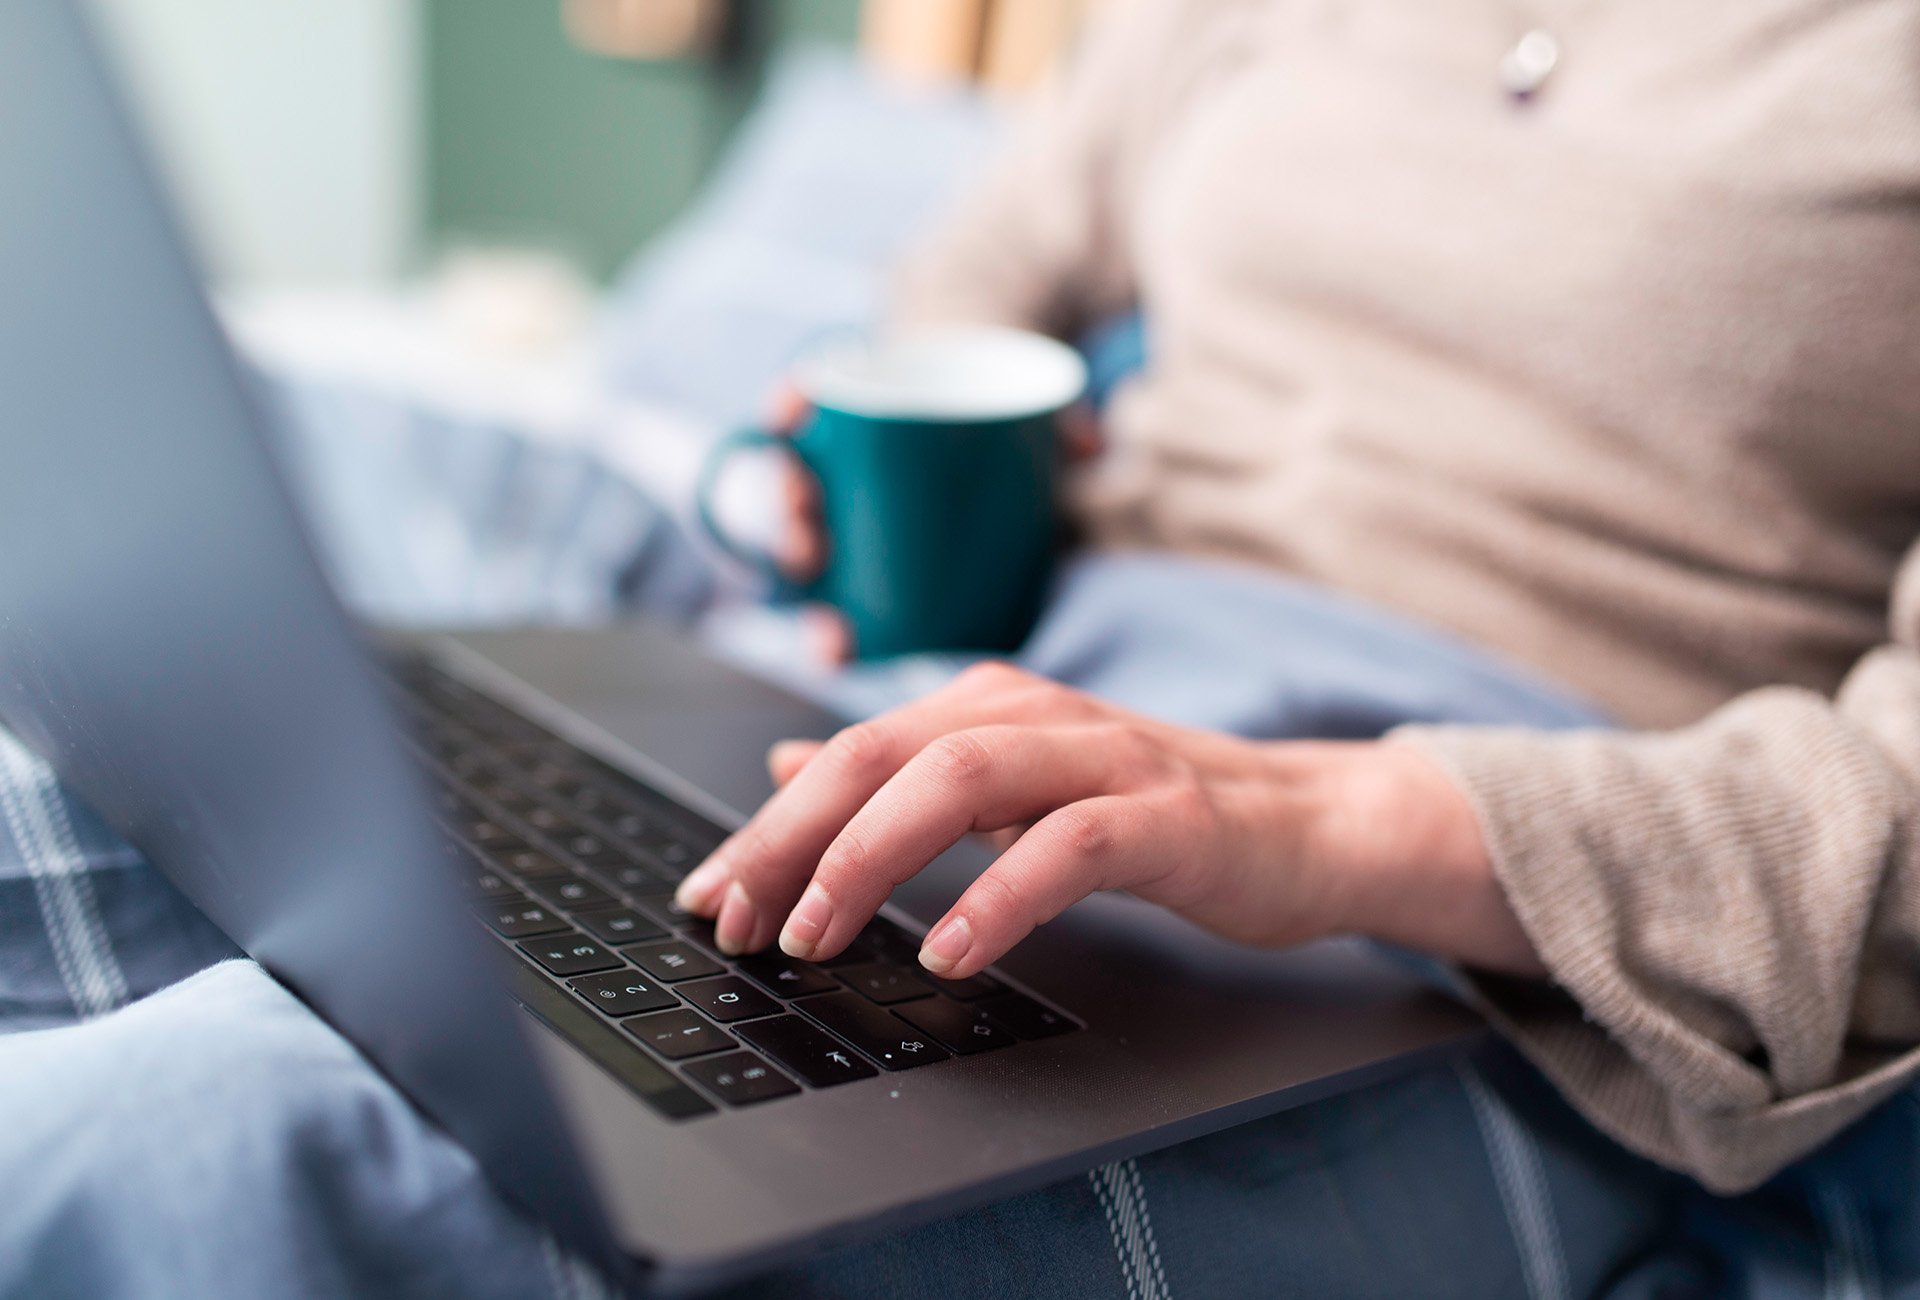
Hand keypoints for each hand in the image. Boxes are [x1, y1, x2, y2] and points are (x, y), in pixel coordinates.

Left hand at [673, 662, 1544, 978]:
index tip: (708, 897)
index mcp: (988, 706)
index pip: (851, 752)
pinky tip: (952, 951)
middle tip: (735, 920)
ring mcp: (1105, 757)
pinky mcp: (1168, 814)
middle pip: (885, 755)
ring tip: (816, 933)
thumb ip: (905, 773)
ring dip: (872, 856)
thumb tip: (786, 764)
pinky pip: (1071, 844)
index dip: (768, 824)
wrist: (1306, 824)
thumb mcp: (1011, 786)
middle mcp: (1036, 713)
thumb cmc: (1149, 813)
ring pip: (962, 776)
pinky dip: (1001, 895)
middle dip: (792, 838)